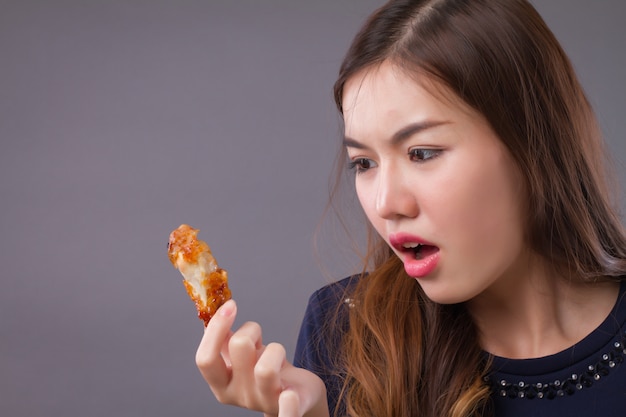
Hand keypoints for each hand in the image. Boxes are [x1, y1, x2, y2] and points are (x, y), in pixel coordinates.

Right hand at [196, 300, 329, 416]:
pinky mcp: (294, 405)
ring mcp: (265, 402)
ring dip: (275, 349)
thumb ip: (224, 340)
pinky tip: (289, 393)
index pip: (205, 359)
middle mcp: (240, 396)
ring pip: (266, 368)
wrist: (297, 395)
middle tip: (258, 335)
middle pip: (239, 348)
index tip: (230, 305)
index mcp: (221, 385)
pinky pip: (289, 408)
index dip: (215, 328)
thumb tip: (215, 309)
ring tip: (277, 354)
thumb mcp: (240, 357)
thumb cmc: (265, 370)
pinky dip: (289, 403)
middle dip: (251, 329)